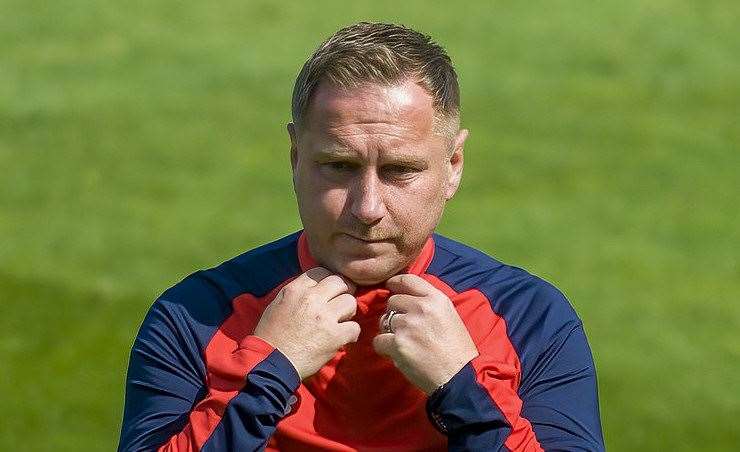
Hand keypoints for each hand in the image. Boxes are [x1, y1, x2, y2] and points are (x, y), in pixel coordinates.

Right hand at [254, 267, 359, 378]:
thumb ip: (297, 292)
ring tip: (340, 322)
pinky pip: (355, 327)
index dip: (328, 281)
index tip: (329, 292)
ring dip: (348, 312)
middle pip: (340, 282)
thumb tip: (316, 287)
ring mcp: (324, 317)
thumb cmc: (271, 335)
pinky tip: (343, 338)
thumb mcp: (278, 304)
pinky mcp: (334, 336)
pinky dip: (351, 334)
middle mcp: (311, 299)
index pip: (322, 271)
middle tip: (339, 305)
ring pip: (351, 301)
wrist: (270, 363)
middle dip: (342, 292)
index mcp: (296, 289)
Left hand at [373, 274, 478, 393]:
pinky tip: (395, 353)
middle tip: (403, 328)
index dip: (395, 283)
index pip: (408, 280)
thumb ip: (430, 305)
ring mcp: (408, 325)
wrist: (459, 378)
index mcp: (436, 299)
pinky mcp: (398, 344)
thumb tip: (408, 299)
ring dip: (389, 331)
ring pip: (384, 320)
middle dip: (394, 313)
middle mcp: (421, 308)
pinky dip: (383, 348)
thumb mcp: (450, 317)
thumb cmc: (458, 350)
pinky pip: (378, 340)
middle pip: (393, 301)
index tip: (391, 287)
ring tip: (403, 342)